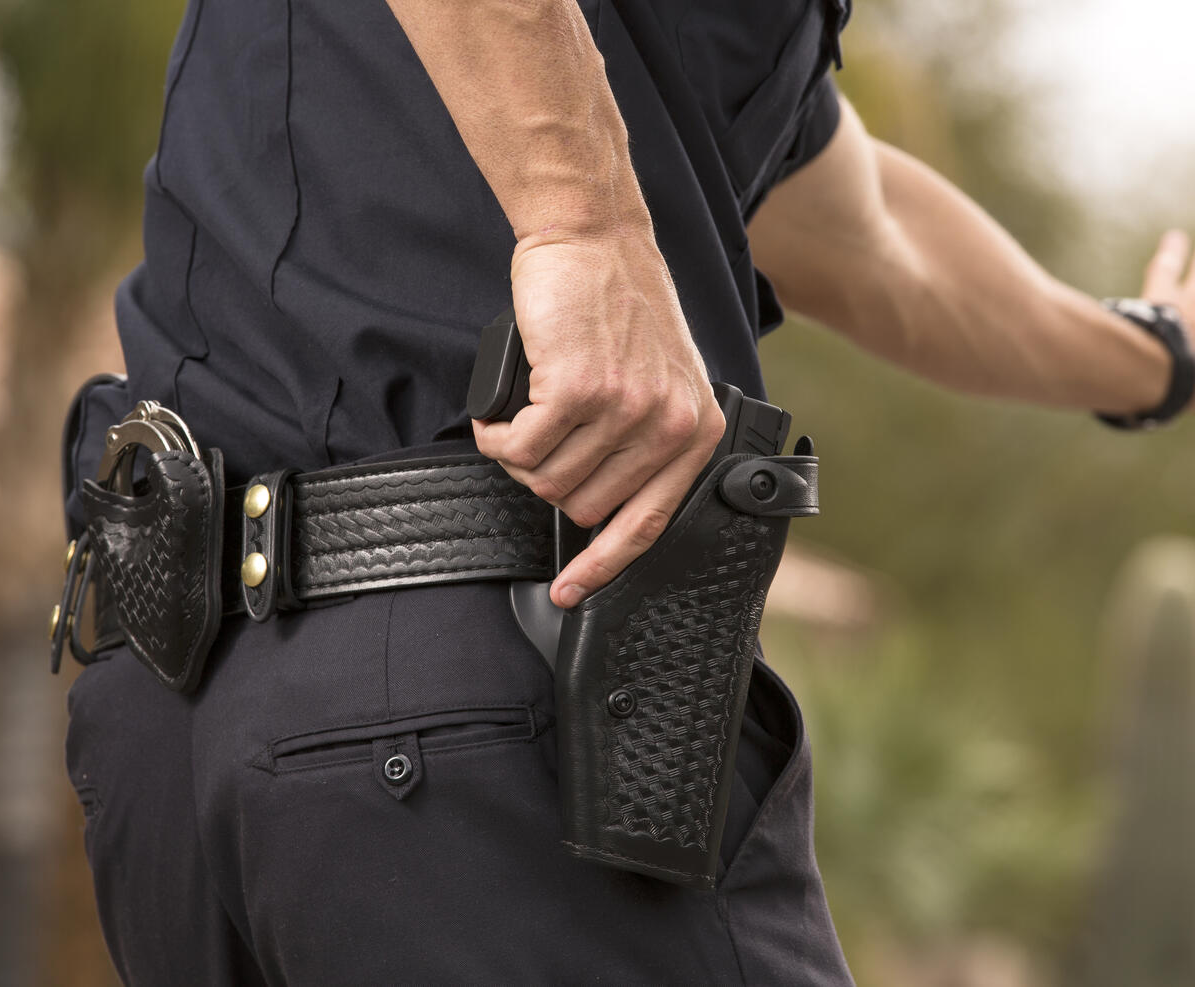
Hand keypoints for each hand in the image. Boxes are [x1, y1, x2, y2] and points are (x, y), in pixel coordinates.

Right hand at [472, 230, 724, 608]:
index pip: (649, 524)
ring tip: (519, 419)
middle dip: (548, 481)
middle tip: (537, 441)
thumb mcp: (661, 379)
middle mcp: (668, 425)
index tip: (570, 592)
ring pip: (546, 479)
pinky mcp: (576, 390)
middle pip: (583, 505)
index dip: (603, 566)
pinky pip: (519, 448)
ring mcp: (625, 409)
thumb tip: (602, 507)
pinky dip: (497, 437)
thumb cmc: (618, 305)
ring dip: (519, 456)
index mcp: (697, 431)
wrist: (593, 238)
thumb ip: (647, 440)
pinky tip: (498, 416)